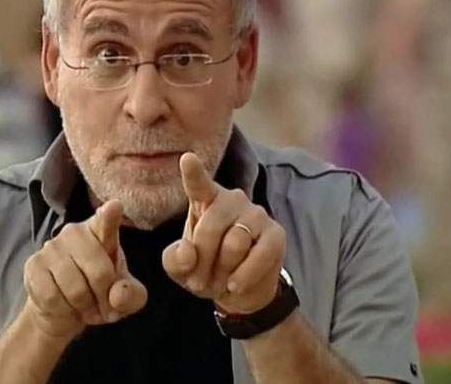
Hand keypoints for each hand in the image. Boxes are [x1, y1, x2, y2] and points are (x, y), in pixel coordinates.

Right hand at [23, 200, 146, 338]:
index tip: (115, 206)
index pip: (107, 219)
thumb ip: (131, 296)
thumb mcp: (124, 298)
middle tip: (100, 302)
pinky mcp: (33, 265)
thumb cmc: (99, 293)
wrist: (62, 310)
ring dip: (83, 306)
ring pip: (75, 289)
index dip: (110, 214)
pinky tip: (62, 303)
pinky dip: (62, 310)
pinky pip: (52, 297)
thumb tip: (118, 295)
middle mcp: (76, 232)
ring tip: (82, 303)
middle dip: (103, 297)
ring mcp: (52, 246)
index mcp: (103, 232)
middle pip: (100, 272)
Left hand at [162, 153, 284, 313]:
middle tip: (199, 279)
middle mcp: (232, 200)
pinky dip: (244, 276)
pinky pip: (258, 256)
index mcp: (205, 200)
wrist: (239, 292)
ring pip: (234, 243)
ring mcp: (256, 214)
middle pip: (210, 228)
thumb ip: (175, 259)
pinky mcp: (275, 234)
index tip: (187, 159)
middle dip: (202, 259)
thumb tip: (188, 253)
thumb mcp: (181, 269)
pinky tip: (235, 284)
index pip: (198, 184)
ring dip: (222, 270)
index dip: (193, 172)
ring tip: (220, 279)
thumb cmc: (206, 270)